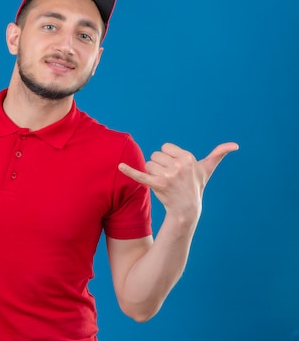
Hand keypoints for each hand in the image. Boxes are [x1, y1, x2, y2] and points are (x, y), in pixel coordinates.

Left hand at [118, 142, 238, 218]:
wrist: (187, 209)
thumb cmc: (195, 187)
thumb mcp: (207, 170)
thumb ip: (218, 155)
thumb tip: (235, 145)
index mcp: (188, 157)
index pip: (165, 147)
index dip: (167, 158)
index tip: (175, 169)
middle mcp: (179, 165)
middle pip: (155, 155)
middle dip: (159, 166)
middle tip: (169, 178)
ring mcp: (168, 176)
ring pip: (148, 164)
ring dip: (152, 173)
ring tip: (163, 183)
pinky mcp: (157, 185)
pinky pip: (140, 175)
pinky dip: (129, 171)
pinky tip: (120, 166)